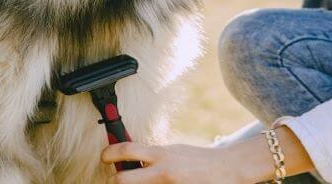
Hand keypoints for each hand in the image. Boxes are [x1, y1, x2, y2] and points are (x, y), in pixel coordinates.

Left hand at [101, 142, 247, 183]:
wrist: (227, 168)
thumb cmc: (199, 160)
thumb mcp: (174, 151)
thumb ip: (154, 156)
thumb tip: (132, 159)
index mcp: (160, 154)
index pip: (127, 150)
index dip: (109, 154)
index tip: (104, 158)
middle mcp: (161, 170)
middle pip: (123, 180)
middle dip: (114, 181)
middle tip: (114, 180)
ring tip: (139, 183)